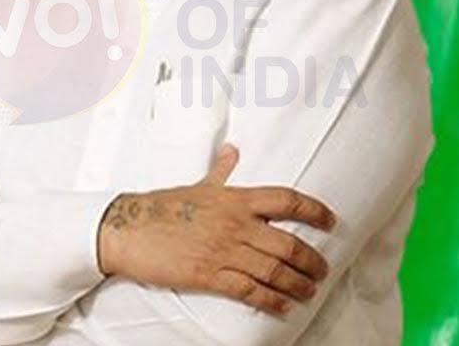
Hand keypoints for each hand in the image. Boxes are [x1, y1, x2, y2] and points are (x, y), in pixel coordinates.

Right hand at [96, 143, 336, 316]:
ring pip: (273, 270)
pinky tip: (282, 306)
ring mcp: (223, 251)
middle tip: (322, 269)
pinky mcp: (209, 275)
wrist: (129, 229)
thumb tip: (231, 151)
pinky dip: (271, 301)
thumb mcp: (198, 185)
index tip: (330, 221)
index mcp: (235, 198)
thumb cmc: (162, 207)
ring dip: (297, 284)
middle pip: (288, 243)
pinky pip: (249, 291)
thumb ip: (220, 171)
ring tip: (308, 291)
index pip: (286, 200)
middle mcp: (236, 224)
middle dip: (311, 261)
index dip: (314, 210)